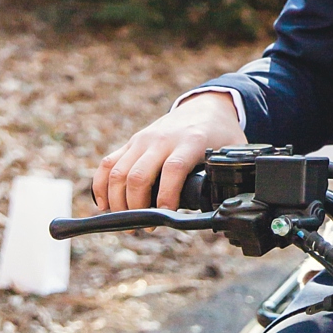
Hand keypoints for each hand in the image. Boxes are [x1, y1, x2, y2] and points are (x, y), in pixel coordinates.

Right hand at [93, 93, 245, 211]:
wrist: (207, 106)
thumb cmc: (220, 134)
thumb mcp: (232, 152)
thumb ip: (229, 176)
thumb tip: (229, 206)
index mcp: (191, 140)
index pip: (172, 169)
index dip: (166, 196)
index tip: (166, 216)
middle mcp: (162, 138)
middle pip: (138, 175)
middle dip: (137, 207)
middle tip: (146, 227)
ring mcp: (143, 139)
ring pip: (118, 172)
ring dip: (118, 202)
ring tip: (129, 222)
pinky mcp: (131, 142)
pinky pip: (107, 164)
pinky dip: (101, 187)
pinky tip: (105, 206)